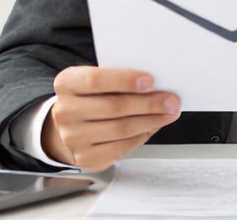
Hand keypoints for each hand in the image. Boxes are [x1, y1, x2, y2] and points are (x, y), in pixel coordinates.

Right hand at [42, 66, 180, 169]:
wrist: (72, 125)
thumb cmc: (91, 96)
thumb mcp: (97, 80)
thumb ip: (118, 79)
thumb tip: (155, 85)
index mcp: (67, 83)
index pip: (96, 80)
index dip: (125, 80)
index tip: (150, 81)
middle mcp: (65, 111)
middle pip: (113, 107)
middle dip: (148, 103)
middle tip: (171, 100)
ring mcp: (74, 137)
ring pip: (121, 129)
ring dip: (151, 121)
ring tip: (169, 113)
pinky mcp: (87, 157)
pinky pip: (122, 147)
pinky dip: (142, 135)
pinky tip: (154, 126)